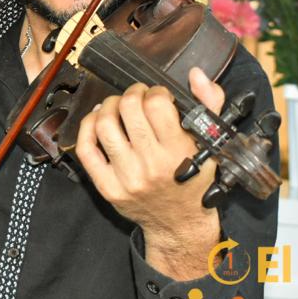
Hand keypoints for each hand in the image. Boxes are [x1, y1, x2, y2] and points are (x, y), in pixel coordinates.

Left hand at [76, 67, 224, 277]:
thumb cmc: (195, 179)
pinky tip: (98, 119)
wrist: (179, 223)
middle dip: (132, 93)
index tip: (158, 96)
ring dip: (109, 105)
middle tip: (136, 97)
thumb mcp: (211, 144)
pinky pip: (86, 149)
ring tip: (118, 106)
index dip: (156, 91)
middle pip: (128, 108)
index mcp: (179, 151)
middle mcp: (152, 164)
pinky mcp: (107, 187)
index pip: (157, 103)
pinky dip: (88, 126)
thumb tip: (196, 74)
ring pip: (104, 124)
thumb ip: (209, 104)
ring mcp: (127, 177)